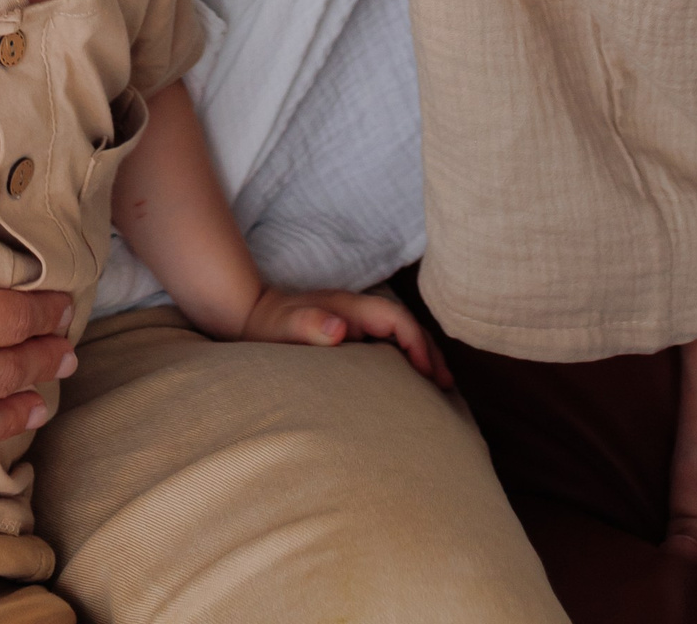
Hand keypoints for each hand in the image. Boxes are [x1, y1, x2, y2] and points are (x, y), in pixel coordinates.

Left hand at [240, 283, 449, 385]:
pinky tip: (410, 385)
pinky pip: (387, 347)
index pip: (395, 319)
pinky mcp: (350, 337)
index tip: (428, 372)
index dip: (416, 341)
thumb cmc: (269, 325)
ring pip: (399, 336)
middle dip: (428, 351)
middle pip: (405, 326)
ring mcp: (355, 324)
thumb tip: (340, 327)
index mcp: (350, 308)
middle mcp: (358, 313)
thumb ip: (310, 324)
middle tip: (446, 384)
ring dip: (421, 356)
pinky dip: (405, 362)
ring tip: (439, 387)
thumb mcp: (285, 327)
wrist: (250, 318)